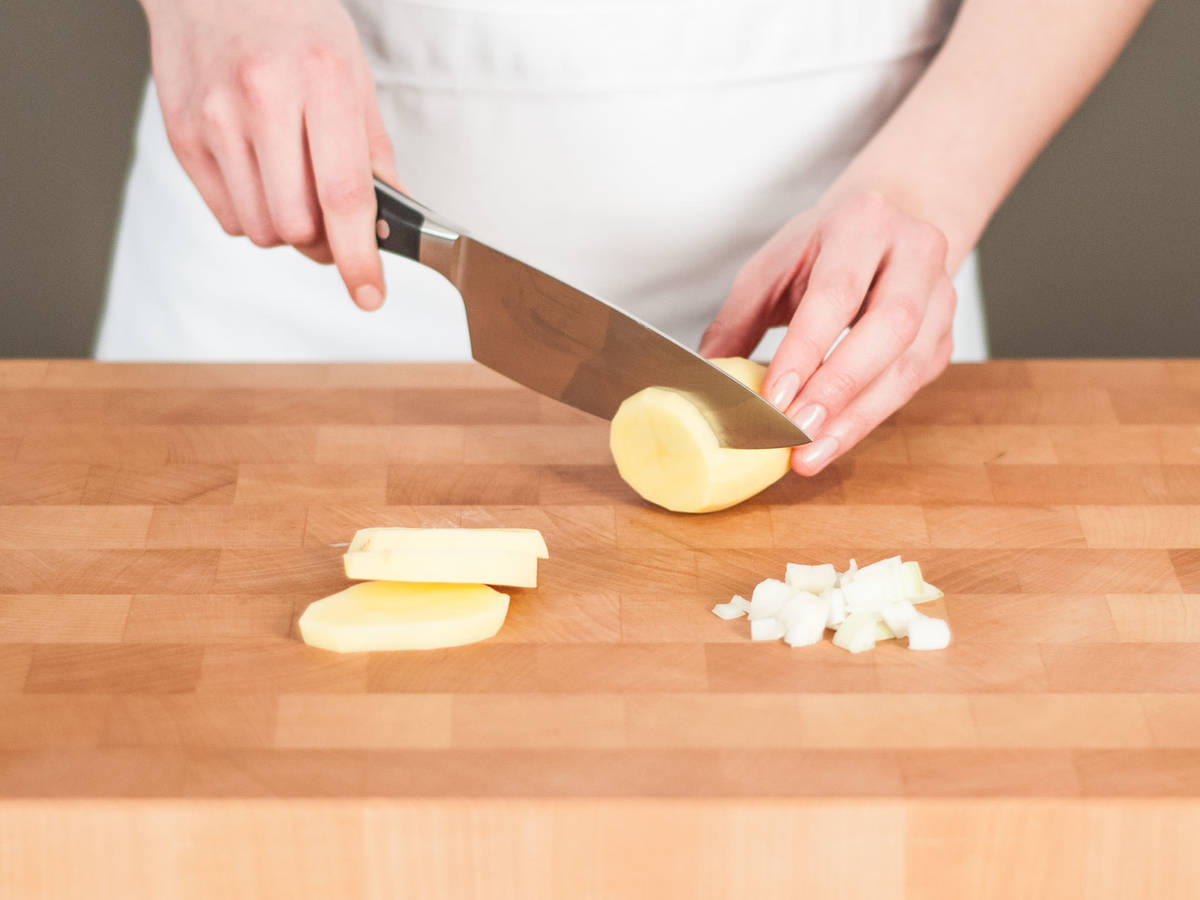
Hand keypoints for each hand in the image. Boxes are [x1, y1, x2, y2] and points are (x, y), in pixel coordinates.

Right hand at [141, 0, 401, 309]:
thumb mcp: (354, 75)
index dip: (359, 257)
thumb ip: (375, 154)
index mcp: (321, 80)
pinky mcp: (182, 134)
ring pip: (260, 229)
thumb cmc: (294, 23)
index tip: (370, 294)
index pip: (343, 196)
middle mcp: (263, 98)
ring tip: (293, 187)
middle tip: (333, 227)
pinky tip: (260, 174)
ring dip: (286, 229)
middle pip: (297, 225)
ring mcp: (215, 118)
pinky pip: (226, 215)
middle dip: (323, 243)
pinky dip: (252, 213)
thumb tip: (394, 221)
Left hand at [700, 190, 955, 474]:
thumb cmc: (822, 248)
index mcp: (862, 224)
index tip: (775, 399)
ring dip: (858, 416)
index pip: (837, 293)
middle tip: (797, 432)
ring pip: (909, 364)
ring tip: (812, 453)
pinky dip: (872, 415)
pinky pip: (914, 382)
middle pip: (888, 328)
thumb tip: (704, 381)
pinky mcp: (946, 333)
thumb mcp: (772, 268)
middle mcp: (914, 251)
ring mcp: (941, 293)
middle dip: (838, 388)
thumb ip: (737, 321)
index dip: (806, 351)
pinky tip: (836, 438)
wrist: (891, 223)